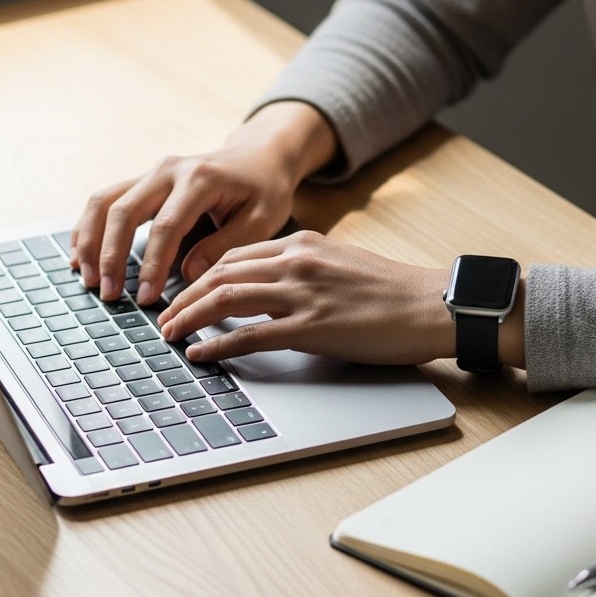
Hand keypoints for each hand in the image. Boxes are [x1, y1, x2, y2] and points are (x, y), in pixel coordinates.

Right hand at [70, 102, 337, 303]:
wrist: (260, 156)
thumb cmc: (265, 189)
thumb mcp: (263, 219)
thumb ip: (226, 246)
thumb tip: (187, 274)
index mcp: (201, 179)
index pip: (166, 226)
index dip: (152, 265)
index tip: (144, 298)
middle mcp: (169, 170)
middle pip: (123, 211)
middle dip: (110, 256)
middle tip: (108, 294)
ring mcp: (152, 172)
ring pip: (104, 201)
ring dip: (90, 241)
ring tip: (87, 280)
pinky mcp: (144, 181)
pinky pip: (105, 200)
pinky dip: (88, 227)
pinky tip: (81, 257)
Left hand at [157, 230, 454, 365]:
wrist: (431, 305)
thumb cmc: (393, 291)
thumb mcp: (342, 264)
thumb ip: (306, 270)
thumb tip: (274, 291)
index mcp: (304, 243)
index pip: (235, 255)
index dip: (201, 275)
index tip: (184, 292)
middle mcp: (298, 261)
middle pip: (219, 272)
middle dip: (184, 296)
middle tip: (164, 316)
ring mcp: (303, 293)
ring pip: (225, 298)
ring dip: (189, 318)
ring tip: (169, 335)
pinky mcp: (311, 327)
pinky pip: (248, 334)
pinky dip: (217, 344)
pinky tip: (200, 353)